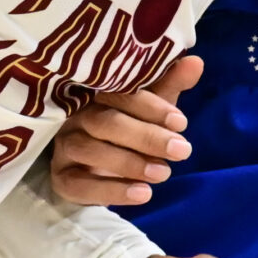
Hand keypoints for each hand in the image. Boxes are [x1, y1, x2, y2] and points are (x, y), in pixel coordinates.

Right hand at [54, 56, 200, 205]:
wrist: (99, 170)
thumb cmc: (128, 129)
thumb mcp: (151, 108)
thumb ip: (169, 86)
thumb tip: (195, 63)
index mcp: (94, 93)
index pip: (118, 93)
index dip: (150, 107)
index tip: (181, 123)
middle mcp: (74, 116)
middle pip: (104, 122)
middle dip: (146, 137)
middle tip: (182, 150)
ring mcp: (64, 147)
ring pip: (90, 150)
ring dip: (130, 163)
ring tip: (164, 174)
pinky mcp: (62, 178)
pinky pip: (80, 185)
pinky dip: (112, 191)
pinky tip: (143, 194)